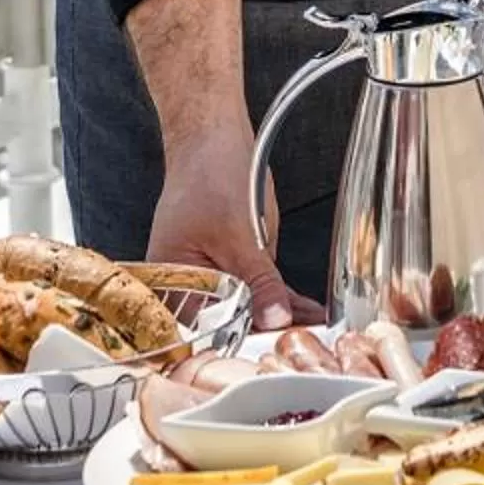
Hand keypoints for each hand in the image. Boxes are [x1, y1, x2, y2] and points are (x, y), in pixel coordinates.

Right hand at [149, 116, 322, 329]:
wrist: (212, 133)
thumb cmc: (208, 173)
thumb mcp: (240, 236)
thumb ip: (260, 282)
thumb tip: (276, 320)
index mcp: (171, 283)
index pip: (204, 332)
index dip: (240, 344)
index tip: (275, 351)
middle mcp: (187, 283)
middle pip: (226, 323)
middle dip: (263, 333)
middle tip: (301, 342)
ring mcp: (211, 271)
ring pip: (245, 306)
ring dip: (276, 316)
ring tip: (312, 329)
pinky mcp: (231, 259)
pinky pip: (255, 285)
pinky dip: (278, 295)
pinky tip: (305, 308)